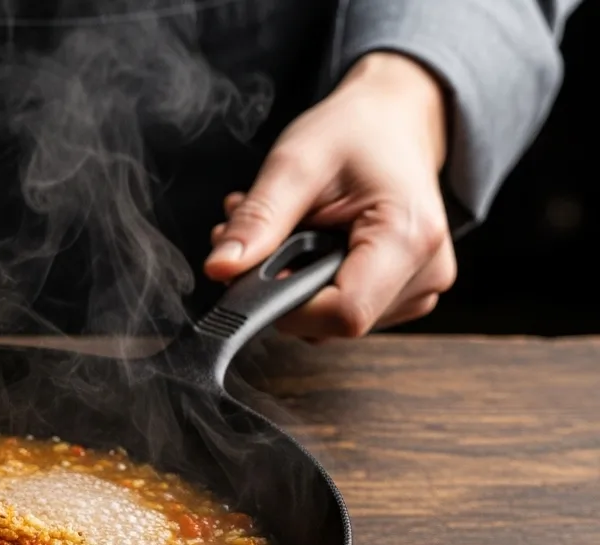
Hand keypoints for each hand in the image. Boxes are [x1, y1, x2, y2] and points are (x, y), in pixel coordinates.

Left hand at [204, 51, 455, 339]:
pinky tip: (307, 245)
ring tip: (286, 231)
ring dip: (293, 282)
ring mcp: (420, 288)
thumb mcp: (296, 163)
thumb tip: (220, 270)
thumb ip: (258, 221)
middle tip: (262, 236)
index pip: (342, 315)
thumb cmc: (356, 132)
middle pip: (334, 322)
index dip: (287, 305)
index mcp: (409, 237)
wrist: (395, 121)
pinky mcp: (406, 294)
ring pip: (333, 322)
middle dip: (283, 285)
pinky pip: (344, 310)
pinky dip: (313, 284)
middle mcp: (426, 272)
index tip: (257, 271)